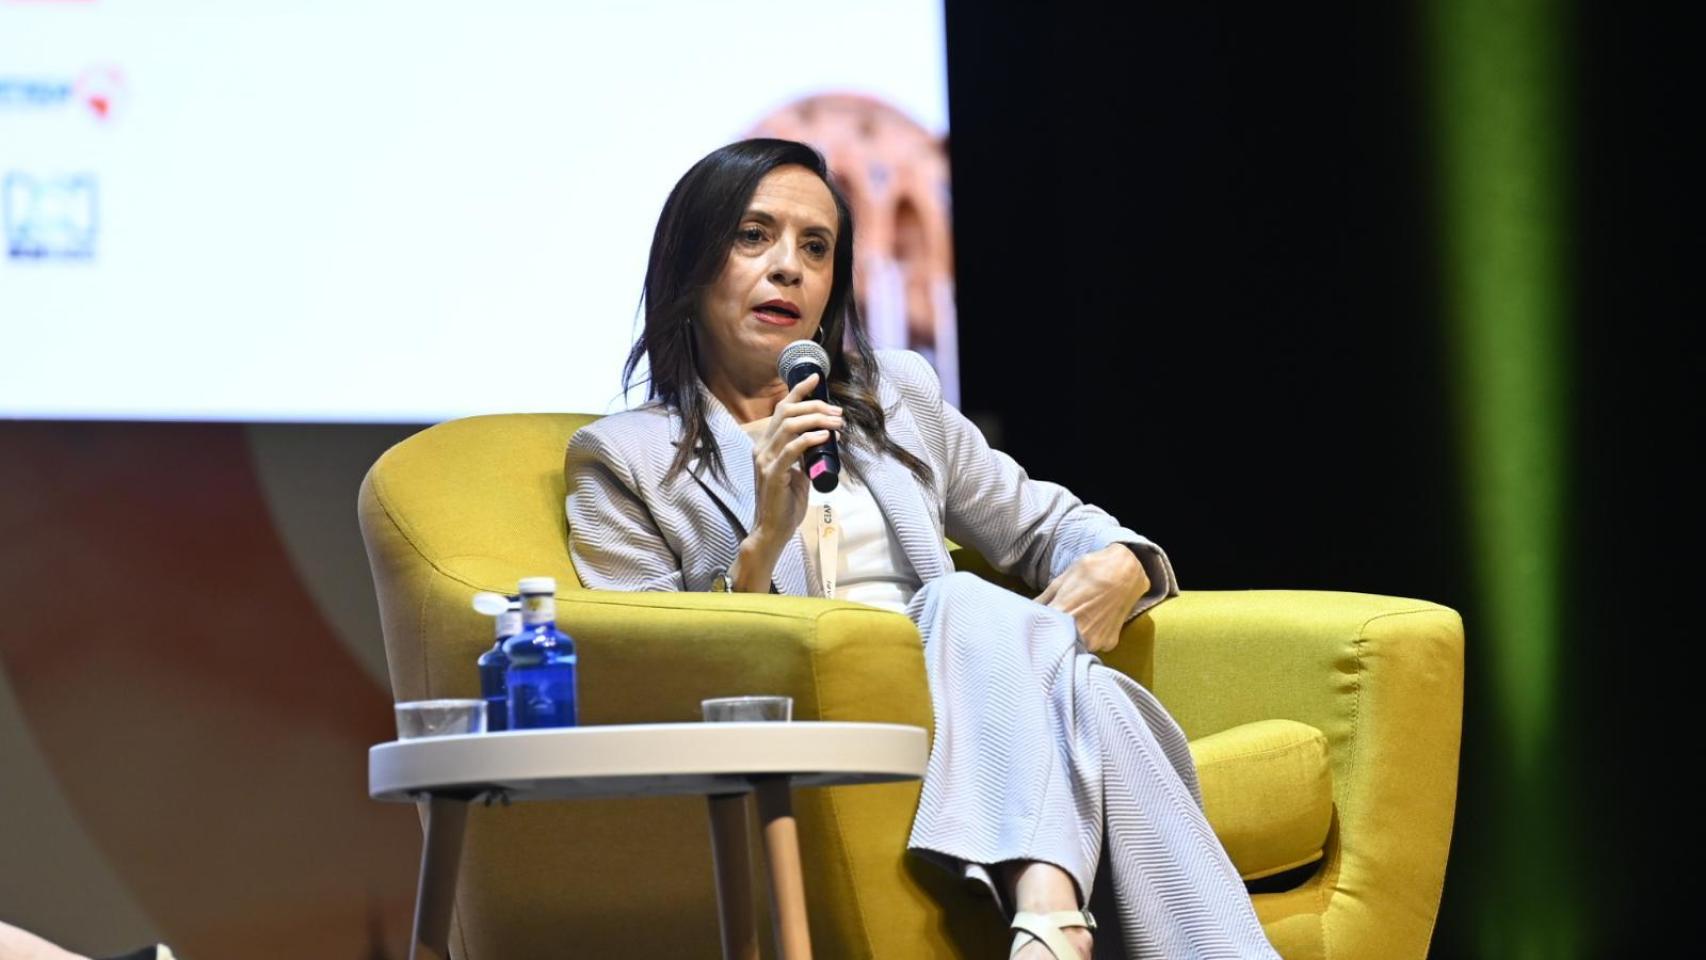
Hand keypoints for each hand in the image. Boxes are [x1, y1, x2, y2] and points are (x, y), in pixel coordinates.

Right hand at [747, 372, 841, 555]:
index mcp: (766, 445)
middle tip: (838, 412)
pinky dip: (810, 439)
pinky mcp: (773, 474)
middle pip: (787, 412)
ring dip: (817, 420)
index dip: (798, 390)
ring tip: (837, 423)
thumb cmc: (785, 502)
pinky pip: (792, 449)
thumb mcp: (797, 472)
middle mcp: (762, 448)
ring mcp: (765, 461)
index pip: (781, 409)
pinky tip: (826, 437)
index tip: (816, 378)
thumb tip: (824, 439)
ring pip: (790, 426)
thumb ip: (804, 455)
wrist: (773, 530)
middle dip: (815, 406)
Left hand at [1036, 544, 1150, 653]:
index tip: (1034, 628)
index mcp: (1061, 616)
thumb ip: (1044, 599)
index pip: (1040, 633)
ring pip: (1076, 647)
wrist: (1128, 571)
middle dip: (1054, 636)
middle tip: (1057, 624)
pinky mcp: (1109, 644)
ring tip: (1079, 620)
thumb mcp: (1062, 579)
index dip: (1037, 631)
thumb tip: (1027, 610)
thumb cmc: (1092, 570)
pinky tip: (1094, 622)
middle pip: (1058, 644)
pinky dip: (1090, 638)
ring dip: (1073, 639)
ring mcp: (1095, 641)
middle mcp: (1078, 634)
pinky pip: (1093, 646)